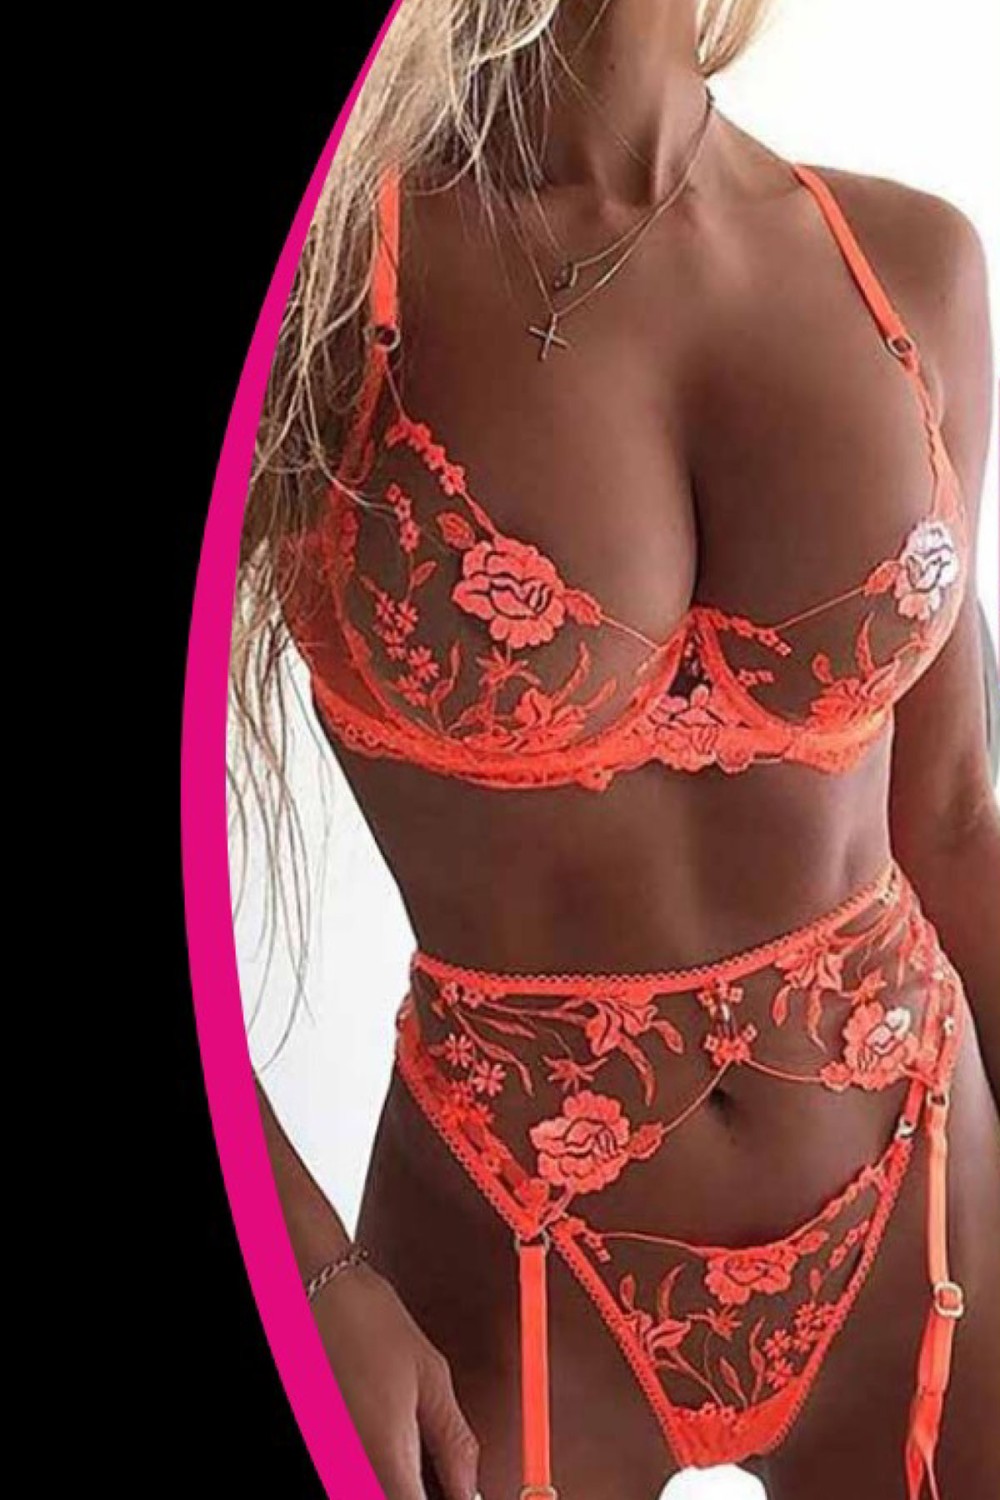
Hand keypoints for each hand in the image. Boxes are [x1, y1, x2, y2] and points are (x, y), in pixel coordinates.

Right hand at [312, 1259, 480, 1499]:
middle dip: (419, 1488)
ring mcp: (332, 1455)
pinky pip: (355, 1469)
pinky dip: (376, 1465)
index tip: (460, 1492)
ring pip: (373, 1485)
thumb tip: (471, 1486)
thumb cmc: (367, 1317)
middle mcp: (350, 1465)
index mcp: (386, 1455)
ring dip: (397, 1477)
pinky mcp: (324, 1444)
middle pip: (394, 1497)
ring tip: (410, 1448)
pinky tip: (384, 1441)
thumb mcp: (431, 1374)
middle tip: (439, 1471)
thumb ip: (454, 1440)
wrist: (317, 1286)